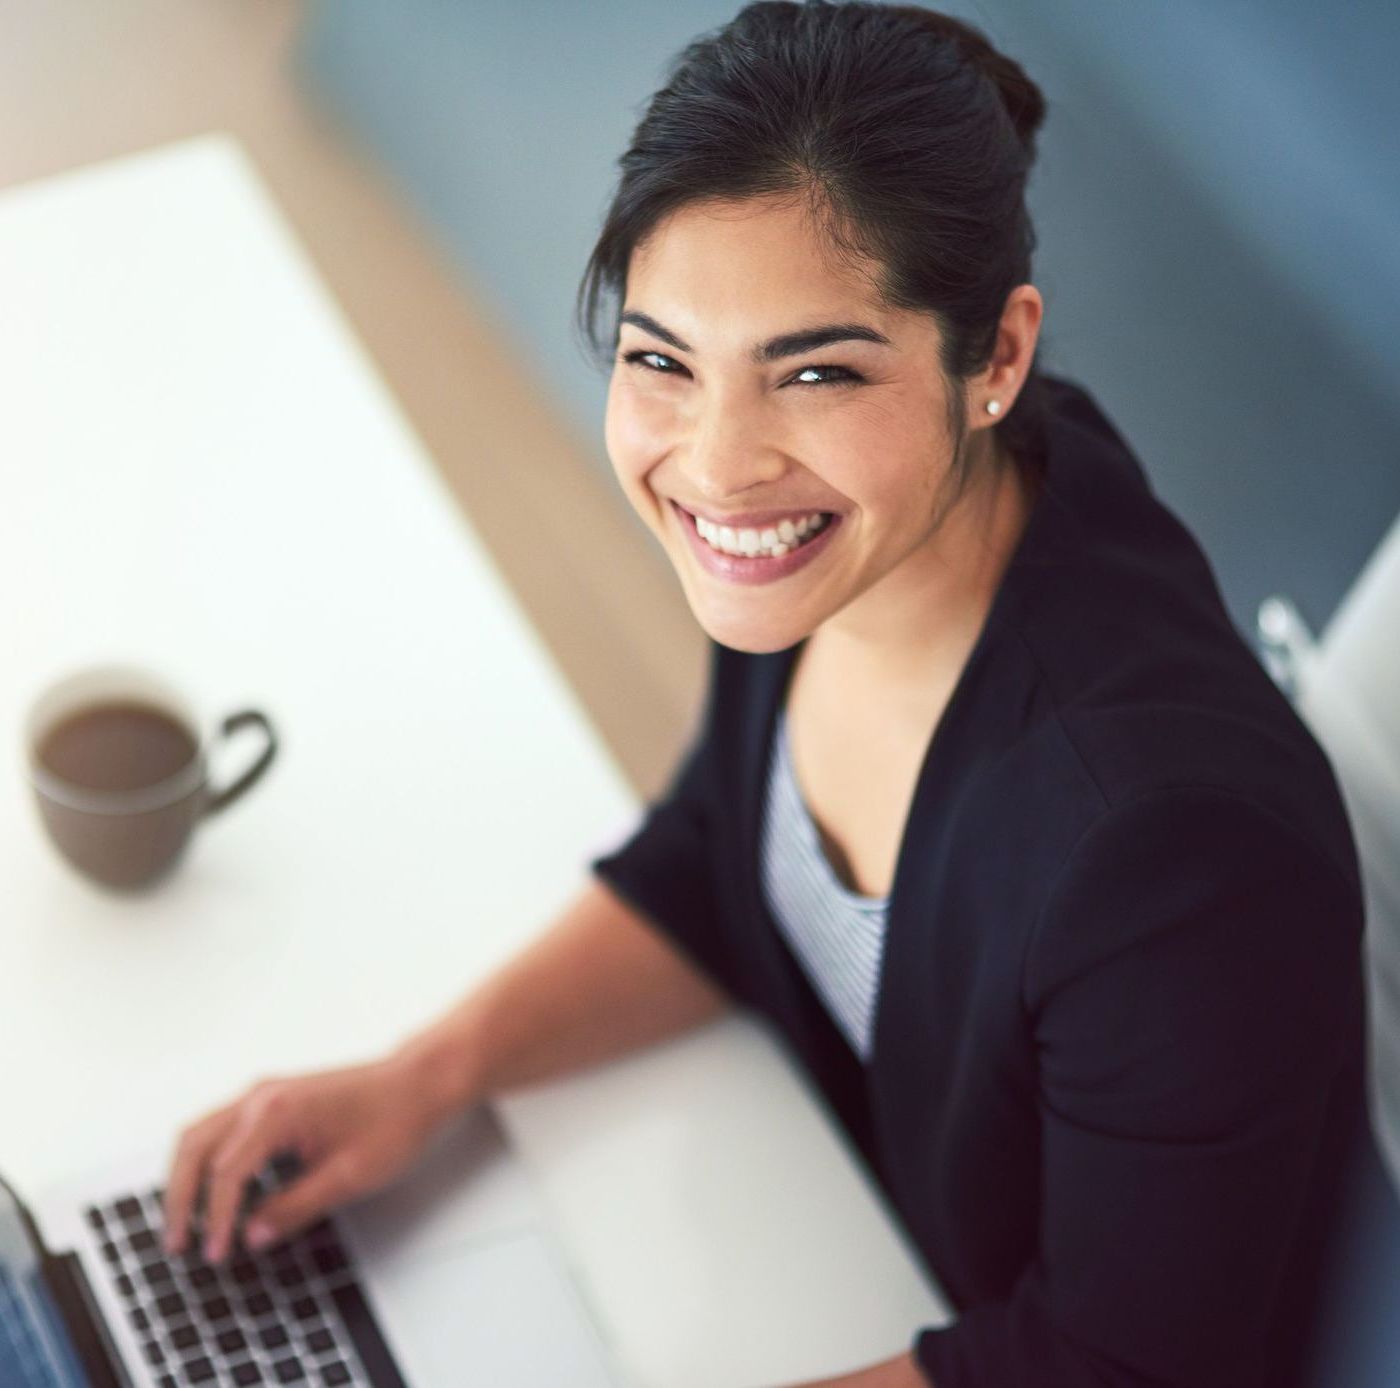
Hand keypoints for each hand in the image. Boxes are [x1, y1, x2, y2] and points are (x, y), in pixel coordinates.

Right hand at [160, 1053, 449, 1263]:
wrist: (420, 1082)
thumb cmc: (394, 1120)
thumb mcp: (349, 1177)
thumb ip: (295, 1208)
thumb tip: (252, 1236)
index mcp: (277, 1112)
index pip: (227, 1175)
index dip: (216, 1221)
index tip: (215, 1255)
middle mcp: (261, 1095)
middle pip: (195, 1148)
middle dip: (180, 1198)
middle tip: (177, 1244)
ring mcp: (265, 1092)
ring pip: (201, 1134)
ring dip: (186, 1177)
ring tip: (184, 1222)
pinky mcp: (273, 1097)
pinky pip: (221, 1128)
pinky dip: (205, 1160)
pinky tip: (210, 1191)